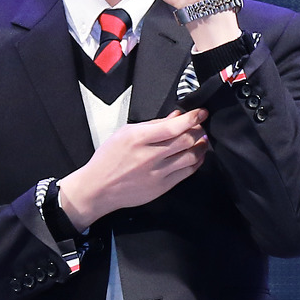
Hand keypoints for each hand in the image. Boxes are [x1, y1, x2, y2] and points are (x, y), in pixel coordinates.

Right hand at [59, 109, 209, 227]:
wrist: (99, 187)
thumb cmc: (108, 160)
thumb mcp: (124, 133)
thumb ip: (152, 125)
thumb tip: (175, 117)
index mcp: (138, 139)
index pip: (173, 126)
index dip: (192, 117)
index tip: (200, 113)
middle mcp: (149, 156)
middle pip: (187, 140)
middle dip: (199, 129)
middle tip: (200, 125)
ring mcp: (157, 173)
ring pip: (192, 156)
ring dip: (201, 146)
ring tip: (200, 140)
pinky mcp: (163, 186)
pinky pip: (188, 172)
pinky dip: (196, 161)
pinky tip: (195, 156)